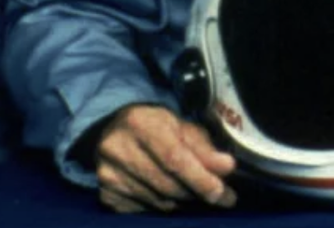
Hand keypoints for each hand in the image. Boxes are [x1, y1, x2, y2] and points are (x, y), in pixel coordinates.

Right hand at [89, 104, 235, 213]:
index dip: (200, 178)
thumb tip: (227, 167)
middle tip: (219, 195)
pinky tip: (167, 193)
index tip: (222, 193)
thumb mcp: (181, 127)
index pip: (174, 159)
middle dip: (197, 192)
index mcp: (139, 123)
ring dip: (182, 200)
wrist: (114, 130)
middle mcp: (117, 149)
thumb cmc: (155, 126)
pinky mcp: (106, 194)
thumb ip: (204, 148)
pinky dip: (162, 205)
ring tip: (193, 190)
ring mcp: (108, 175)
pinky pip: (143, 210)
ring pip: (157, 201)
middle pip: (166, 184)